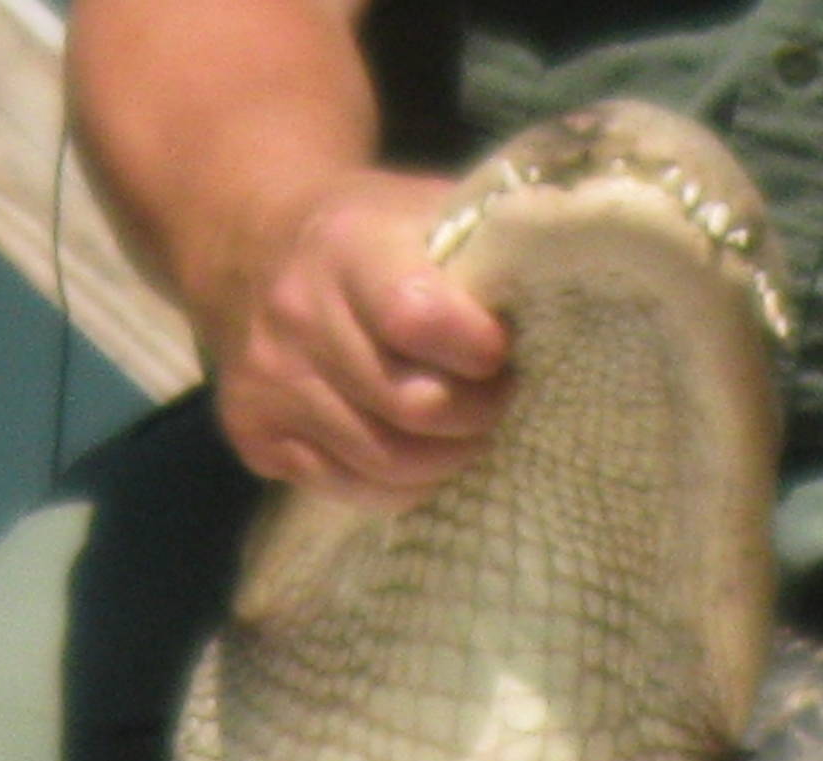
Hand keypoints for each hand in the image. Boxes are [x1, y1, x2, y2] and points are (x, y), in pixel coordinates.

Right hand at [200, 169, 510, 507]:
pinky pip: (349, 488)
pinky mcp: (255, 437)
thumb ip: (488, 252)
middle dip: (478, 413)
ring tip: (466, 428)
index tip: (503, 351)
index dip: (478, 350)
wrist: (253, 246)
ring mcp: (267, 384)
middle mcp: (296, 316)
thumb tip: (569, 296)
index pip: (418, 319)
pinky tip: (418, 449)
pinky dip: (400, 483)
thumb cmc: (372, 234)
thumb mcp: (425, 209)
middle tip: (499, 397)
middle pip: (413, 407)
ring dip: (448, 457)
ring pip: (386, 462)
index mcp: (347, 247)